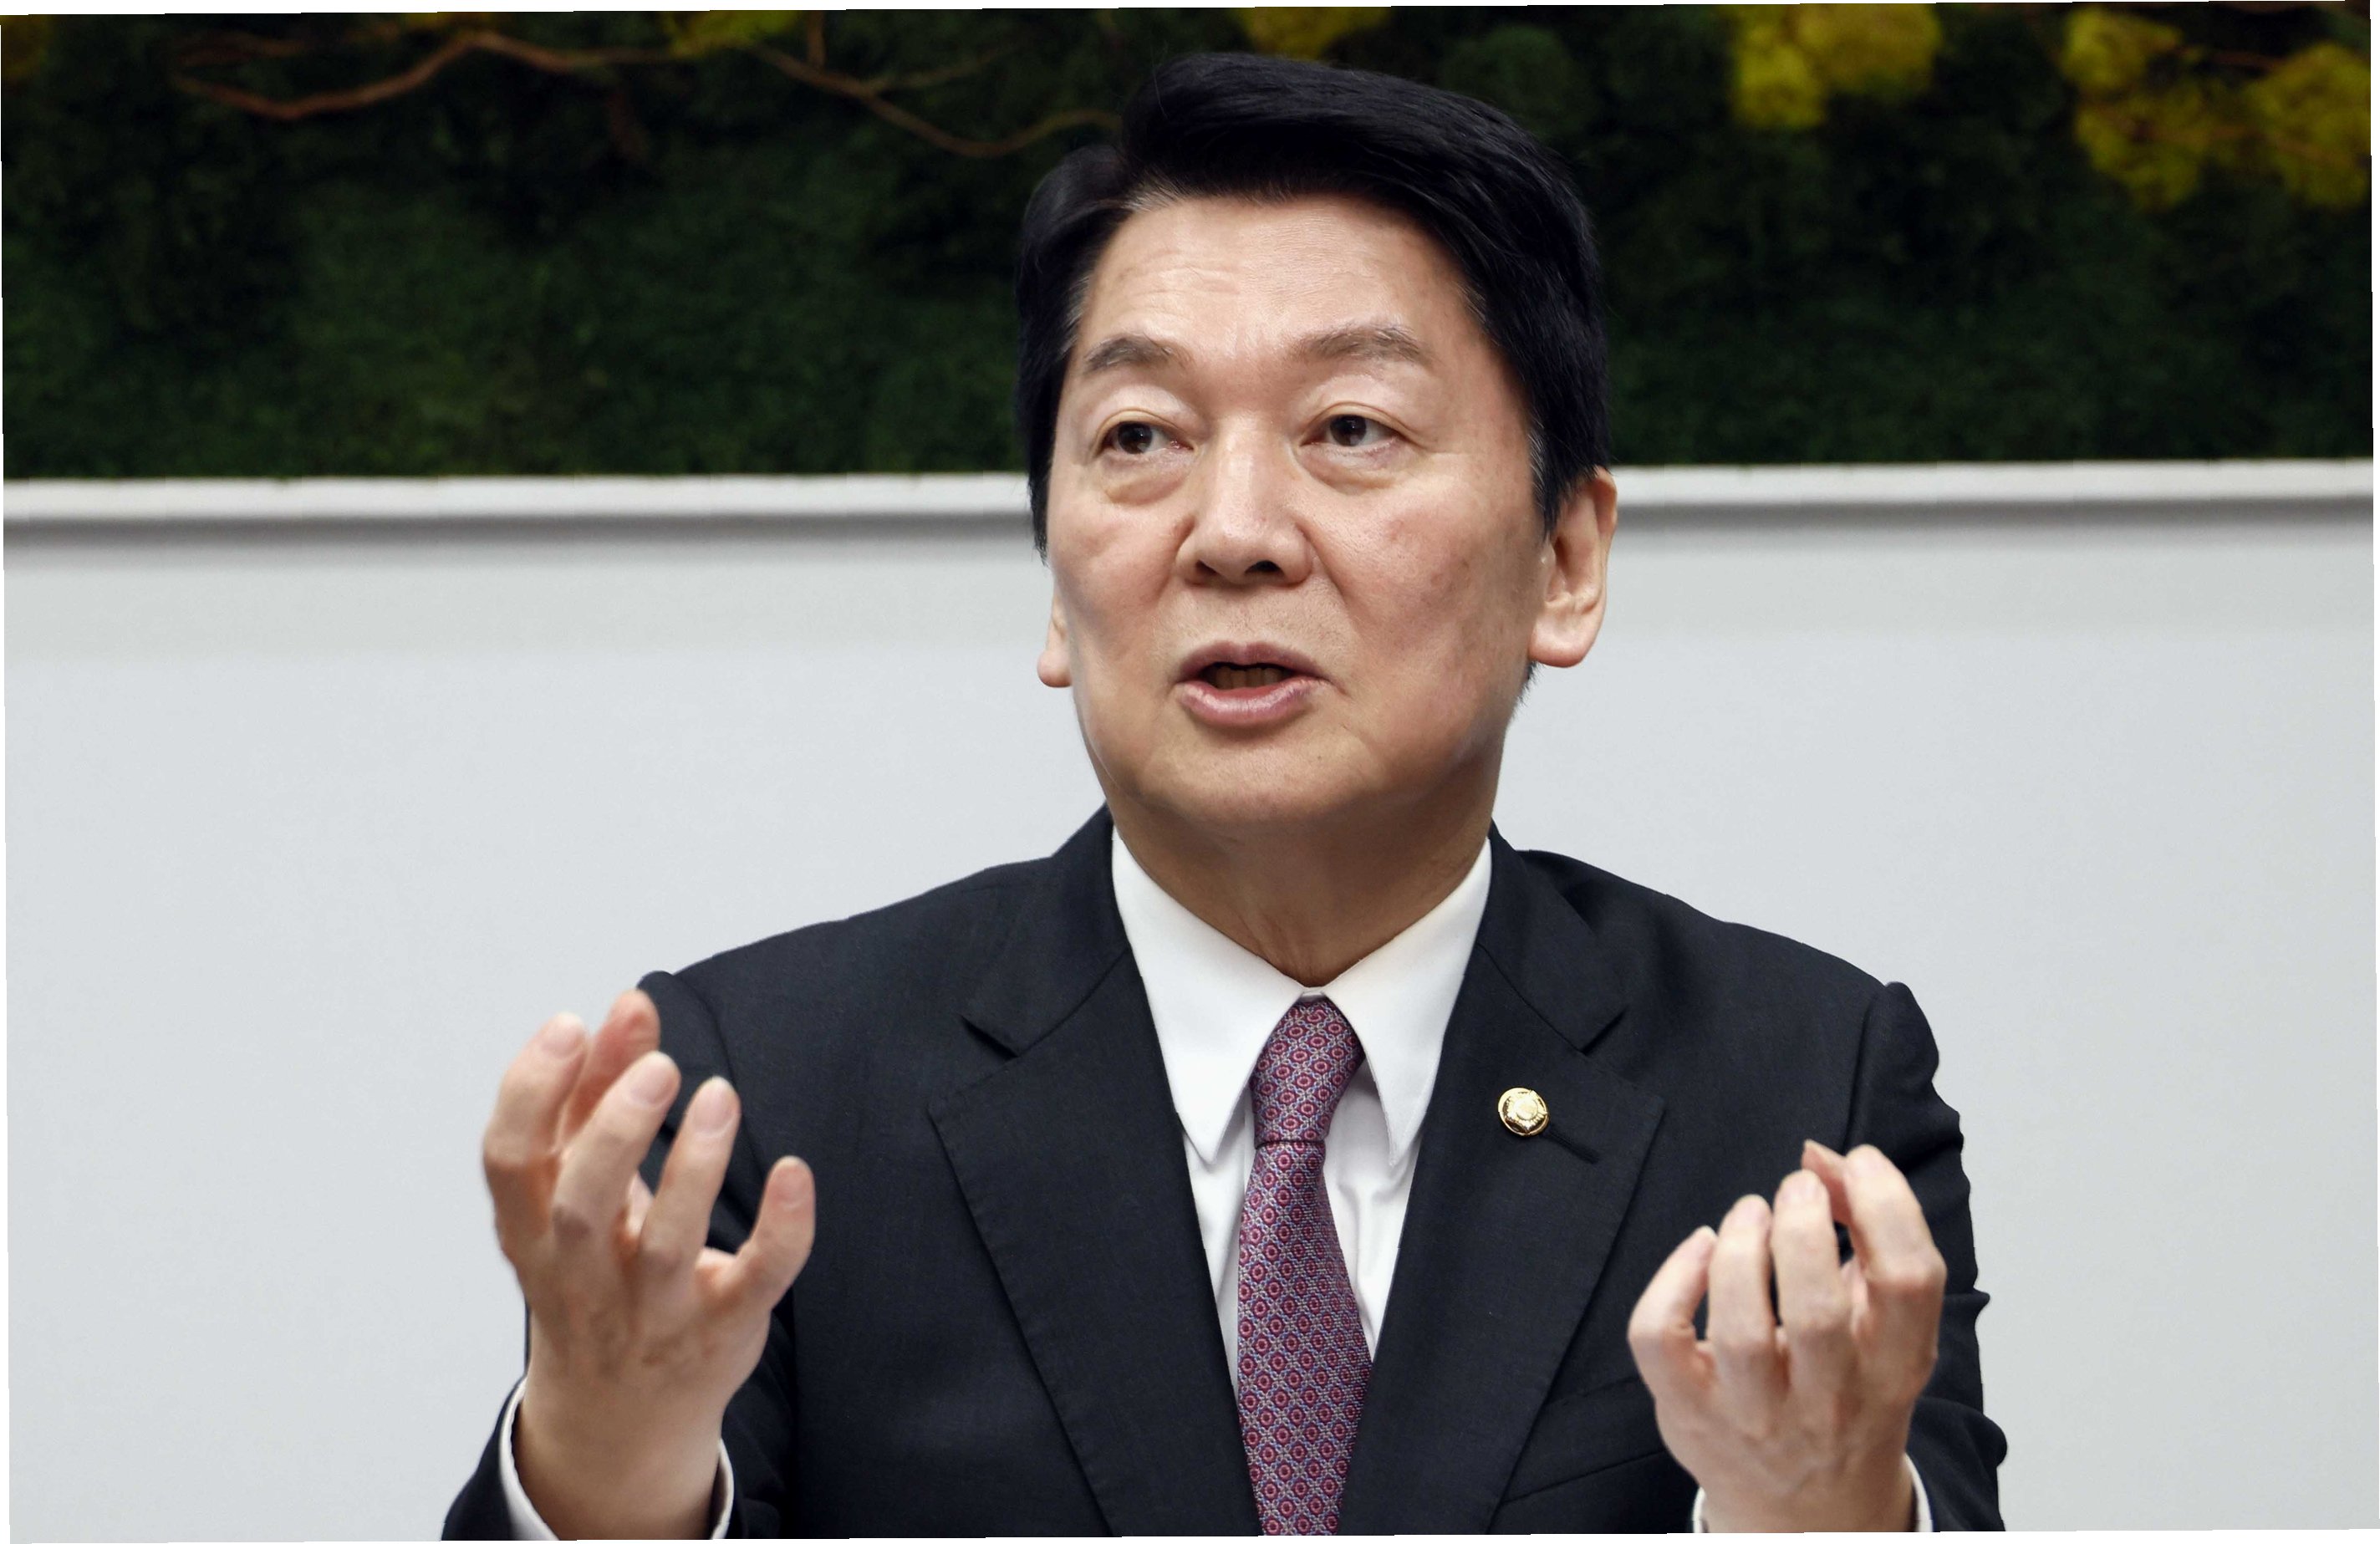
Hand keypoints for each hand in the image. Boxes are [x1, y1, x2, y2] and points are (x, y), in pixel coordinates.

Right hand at [482, 989, 816, 1538]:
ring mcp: (653, 1311)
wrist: (620, 1416)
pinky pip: (756, 1282)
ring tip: (721, 1094)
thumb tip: (628, 1004)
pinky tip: (795, 1173)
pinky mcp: (722, 1329)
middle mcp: (583, 1276)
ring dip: (695, 1167)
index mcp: (532, 1231)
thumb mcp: (578, 1187)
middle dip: (615, 1131)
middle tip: (659, 1066)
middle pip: (580, 1206)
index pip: (507, 1161)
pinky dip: (780, 1230)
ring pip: (668, 1244)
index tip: (569, 1024)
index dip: (530, 1091)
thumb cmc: (597, 1268)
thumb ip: (598, 1093)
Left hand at [1627, 1141, 1944, 1531]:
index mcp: (1894, 1370)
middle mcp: (1830, 1400)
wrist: (1808, 1511)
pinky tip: (1697, 1251)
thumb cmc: (1846, 1398)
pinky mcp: (1690, 1414)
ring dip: (1741, 1247)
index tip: (1857, 1164)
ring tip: (1750, 1210)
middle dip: (1803, 1226)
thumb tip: (1826, 1159)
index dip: (1886, 1204)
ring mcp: (1755, 1414)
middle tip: (1798, 1185)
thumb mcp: (1882, 1331)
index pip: (1910, 1283)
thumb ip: (1869, 1241)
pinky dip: (1671, 1282)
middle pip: (1818, 1310)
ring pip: (1741, 1328)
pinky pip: (1663, 1341)